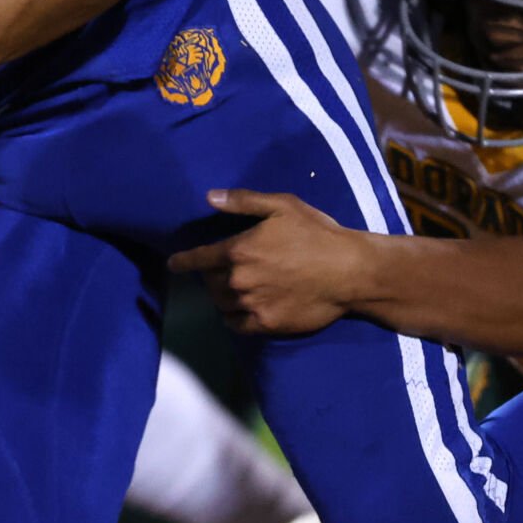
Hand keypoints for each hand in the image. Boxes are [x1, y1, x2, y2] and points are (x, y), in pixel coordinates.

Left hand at [168, 189, 364, 334]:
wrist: (348, 271)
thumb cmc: (316, 233)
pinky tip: (240, 312)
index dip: (183, 261)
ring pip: (221, 304)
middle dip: (210, 276)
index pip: (198, 259)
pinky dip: (233, 318)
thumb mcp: (282, 206)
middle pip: (210, 282)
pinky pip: (236, 325)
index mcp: (238, 250)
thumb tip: (209, 197)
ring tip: (232, 290)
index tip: (173, 264)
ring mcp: (251, 305)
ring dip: (222, 296)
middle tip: (221, 272)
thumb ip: (243, 202)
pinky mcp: (266, 325)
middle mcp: (238, 280)